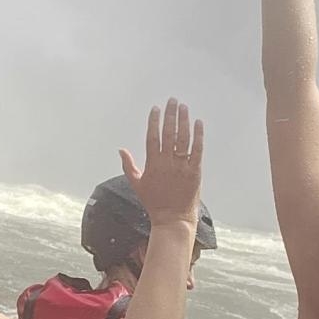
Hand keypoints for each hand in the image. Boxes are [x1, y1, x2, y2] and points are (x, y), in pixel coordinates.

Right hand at [120, 99, 203, 227]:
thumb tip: (121, 150)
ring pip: (183, 139)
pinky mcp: (195, 171)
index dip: (154, 122)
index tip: (156, 109)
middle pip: (169, 134)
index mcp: (153, 165)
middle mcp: (167, 163)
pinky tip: (198, 123)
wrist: (173, 218)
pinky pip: (197, 150)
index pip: (153, 138)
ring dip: (184, 121)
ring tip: (183, 107)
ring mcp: (182, 166)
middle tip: (172, 101)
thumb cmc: (154, 203)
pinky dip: (198, 136)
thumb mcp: (137, 184)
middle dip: (170, 115)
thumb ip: (128, 166)